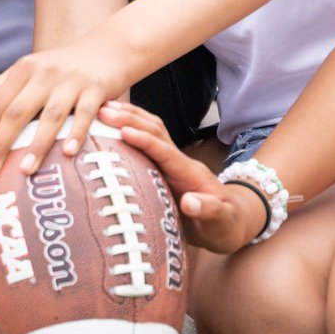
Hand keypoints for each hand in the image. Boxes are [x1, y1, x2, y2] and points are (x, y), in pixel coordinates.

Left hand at [0, 32, 136, 178]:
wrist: (110, 48)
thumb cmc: (66, 66)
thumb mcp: (33, 68)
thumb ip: (5, 83)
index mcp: (25, 68)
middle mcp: (45, 73)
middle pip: (17, 112)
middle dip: (0, 144)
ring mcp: (71, 81)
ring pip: (50, 116)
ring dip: (36, 145)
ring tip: (24, 171)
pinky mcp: (96, 89)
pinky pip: (85, 114)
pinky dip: (76, 134)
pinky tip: (67, 153)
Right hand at [99, 100, 262, 254]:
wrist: (232, 223)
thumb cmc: (226, 224)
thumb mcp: (222, 221)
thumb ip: (208, 210)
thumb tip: (190, 203)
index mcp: (189, 172)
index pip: (165, 151)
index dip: (145, 140)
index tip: (123, 132)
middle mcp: (179, 162)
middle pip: (155, 131)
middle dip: (130, 119)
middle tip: (102, 110)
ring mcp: (172, 163)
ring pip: (151, 131)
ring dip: (129, 118)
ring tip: (102, 109)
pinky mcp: (164, 169)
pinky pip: (146, 145)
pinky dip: (129, 130)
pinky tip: (111, 128)